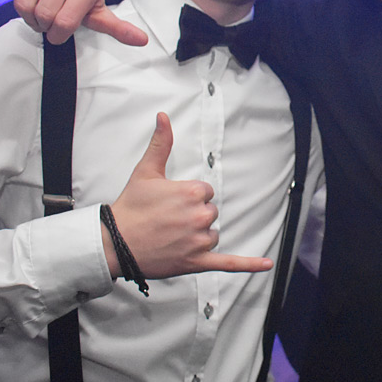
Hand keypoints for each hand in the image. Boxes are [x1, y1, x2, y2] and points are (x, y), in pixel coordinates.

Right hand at [0, 0, 146, 45]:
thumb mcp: (99, 12)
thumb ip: (117, 28)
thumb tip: (142, 41)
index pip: (63, 23)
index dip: (59, 34)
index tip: (60, 31)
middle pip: (42, 14)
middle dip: (43, 25)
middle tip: (49, 20)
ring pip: (22, 3)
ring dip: (27, 14)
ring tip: (38, 9)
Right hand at [106, 113, 272, 278]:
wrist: (113, 243)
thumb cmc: (130, 207)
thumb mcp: (146, 171)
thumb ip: (161, 143)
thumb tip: (164, 116)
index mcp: (193, 193)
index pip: (205, 193)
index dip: (187, 198)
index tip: (169, 204)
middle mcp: (200, 216)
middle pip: (210, 213)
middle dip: (192, 217)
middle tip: (166, 221)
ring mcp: (199, 241)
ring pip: (211, 235)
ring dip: (196, 237)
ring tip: (170, 237)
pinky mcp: (197, 262)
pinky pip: (228, 263)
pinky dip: (249, 264)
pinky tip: (267, 264)